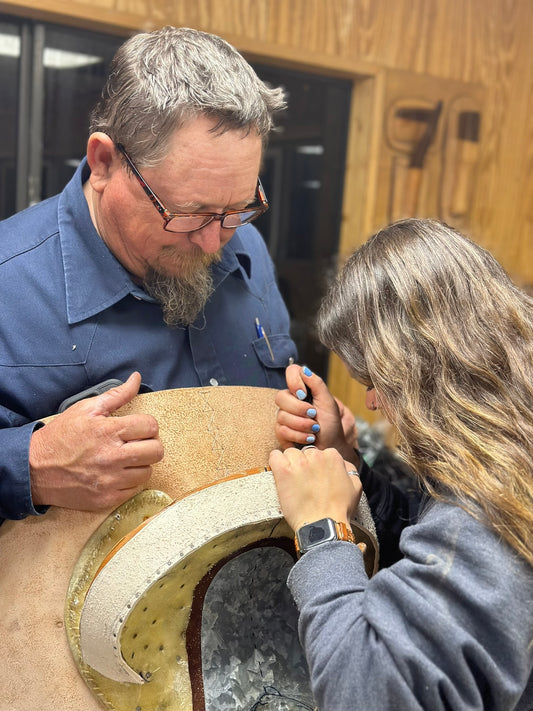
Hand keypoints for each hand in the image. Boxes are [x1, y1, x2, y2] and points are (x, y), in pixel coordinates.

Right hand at [29, 372, 163, 511]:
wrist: (34, 469)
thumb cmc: (61, 436)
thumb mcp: (86, 409)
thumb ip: (116, 394)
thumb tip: (136, 378)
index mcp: (109, 431)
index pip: (151, 426)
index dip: (147, 425)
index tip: (138, 428)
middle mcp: (112, 457)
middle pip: (156, 451)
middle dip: (149, 444)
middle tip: (136, 443)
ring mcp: (110, 481)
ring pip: (147, 472)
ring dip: (140, 464)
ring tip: (124, 458)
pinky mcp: (107, 499)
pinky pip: (134, 490)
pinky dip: (129, 481)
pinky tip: (116, 473)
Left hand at [268, 446, 361, 531]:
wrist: (324, 526)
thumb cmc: (339, 510)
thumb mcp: (355, 486)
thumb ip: (348, 469)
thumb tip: (342, 464)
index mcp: (333, 456)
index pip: (319, 453)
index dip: (317, 466)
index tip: (315, 479)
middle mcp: (316, 456)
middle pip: (304, 453)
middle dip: (304, 465)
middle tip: (304, 482)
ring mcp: (299, 463)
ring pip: (289, 453)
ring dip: (290, 464)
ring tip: (292, 481)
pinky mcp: (284, 471)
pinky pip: (274, 456)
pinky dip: (275, 463)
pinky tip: (280, 474)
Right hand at [275, 364, 355, 461]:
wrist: (331, 446)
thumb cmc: (331, 425)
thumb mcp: (328, 402)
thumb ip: (317, 384)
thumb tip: (304, 369)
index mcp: (302, 389)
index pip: (291, 372)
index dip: (294, 382)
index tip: (304, 394)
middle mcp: (290, 401)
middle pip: (281, 397)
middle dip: (300, 409)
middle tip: (314, 415)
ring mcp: (284, 417)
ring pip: (282, 416)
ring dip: (303, 425)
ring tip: (314, 429)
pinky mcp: (281, 433)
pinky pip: (282, 431)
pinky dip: (299, 436)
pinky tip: (308, 438)